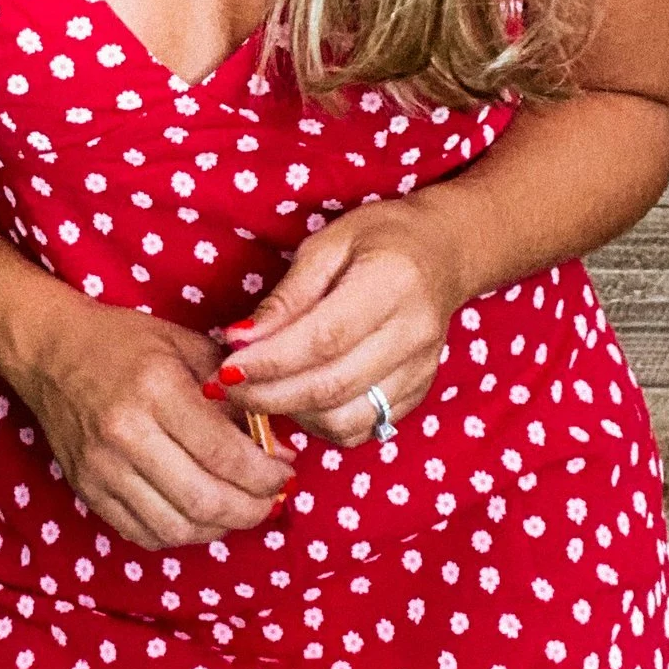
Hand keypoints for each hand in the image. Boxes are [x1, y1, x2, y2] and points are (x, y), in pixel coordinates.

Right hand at [9, 298, 294, 551]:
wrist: (48, 350)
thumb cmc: (123, 342)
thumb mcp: (185, 345)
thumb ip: (232, 393)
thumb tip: (277, 445)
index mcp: (157, 390)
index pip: (225, 454)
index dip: (266, 474)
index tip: (285, 472)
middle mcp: (126, 434)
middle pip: (205, 500)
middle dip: (252, 509)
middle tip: (271, 500)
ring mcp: (102, 468)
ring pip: (177, 527)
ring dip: (220, 527)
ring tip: (239, 510)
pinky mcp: (87, 490)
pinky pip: (142, 534)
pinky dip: (180, 534)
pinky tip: (199, 516)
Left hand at [210, 199, 459, 447]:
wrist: (444, 252)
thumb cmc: (378, 239)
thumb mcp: (328, 244)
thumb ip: (287, 295)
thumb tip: (240, 338)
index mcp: (392, 284)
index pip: (323, 339)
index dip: (270, 361)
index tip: (225, 370)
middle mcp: (413, 333)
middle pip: (332, 386)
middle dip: (269, 395)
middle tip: (225, 390)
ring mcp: (421, 370)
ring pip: (347, 419)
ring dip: (293, 414)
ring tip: (261, 391)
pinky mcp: (418, 393)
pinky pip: (364, 429)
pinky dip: (323, 424)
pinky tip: (300, 400)